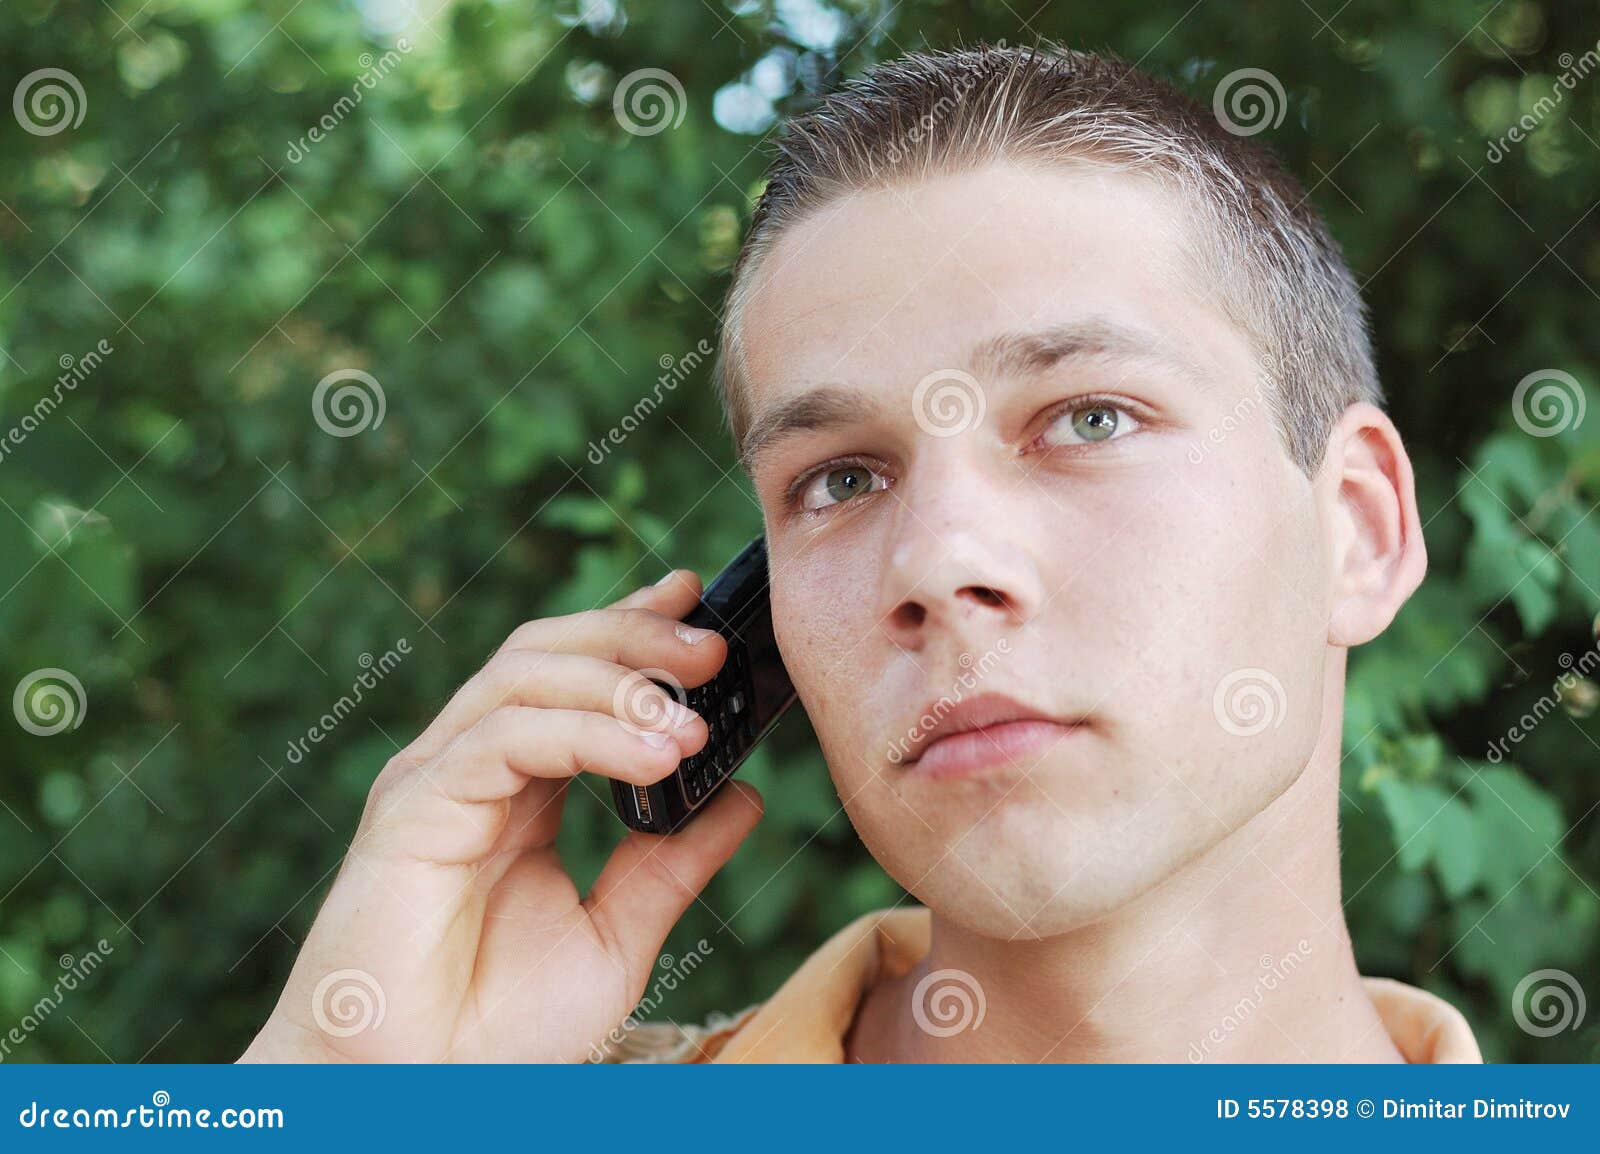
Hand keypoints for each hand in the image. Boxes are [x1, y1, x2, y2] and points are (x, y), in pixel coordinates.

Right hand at [240, 572, 762, 1062]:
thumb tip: (746, 796)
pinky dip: (585, 735)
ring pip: (524, 677)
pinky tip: (654, 759)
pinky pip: (505, 740)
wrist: (411, 1095)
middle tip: (712, 649)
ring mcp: (436, 779)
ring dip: (619, 682)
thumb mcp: (616, 936)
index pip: (571, 675)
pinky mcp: (411, 809)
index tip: (699, 602)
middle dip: (633, 636)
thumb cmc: (495, 1029)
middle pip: (547, 653)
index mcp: (515, 786)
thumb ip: (673, 864)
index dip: (631, 626)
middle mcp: (470, 767)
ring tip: (692, 719)